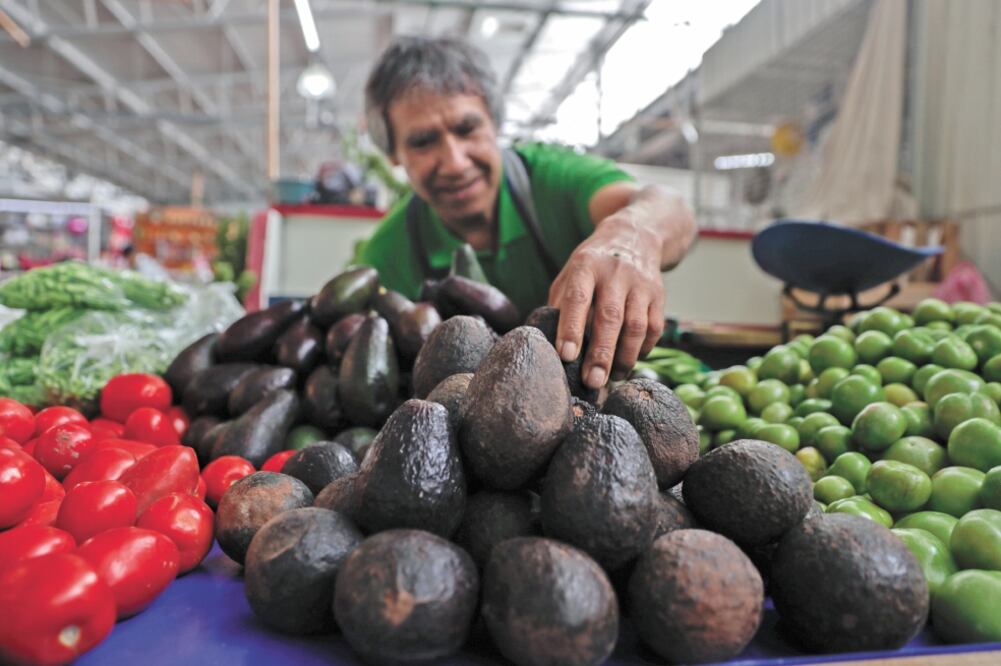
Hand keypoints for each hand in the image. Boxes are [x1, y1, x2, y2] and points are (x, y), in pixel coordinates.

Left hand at [548, 216, 664, 388]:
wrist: (634, 237)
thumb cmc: (592, 266)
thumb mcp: (570, 275)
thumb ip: (560, 305)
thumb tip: (548, 344)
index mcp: (586, 266)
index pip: (577, 298)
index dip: (571, 328)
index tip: (566, 356)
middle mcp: (615, 273)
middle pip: (610, 317)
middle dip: (601, 354)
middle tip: (592, 382)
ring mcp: (641, 284)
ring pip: (636, 327)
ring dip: (623, 358)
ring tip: (610, 378)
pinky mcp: (659, 296)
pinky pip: (654, 329)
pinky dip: (642, 350)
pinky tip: (628, 362)